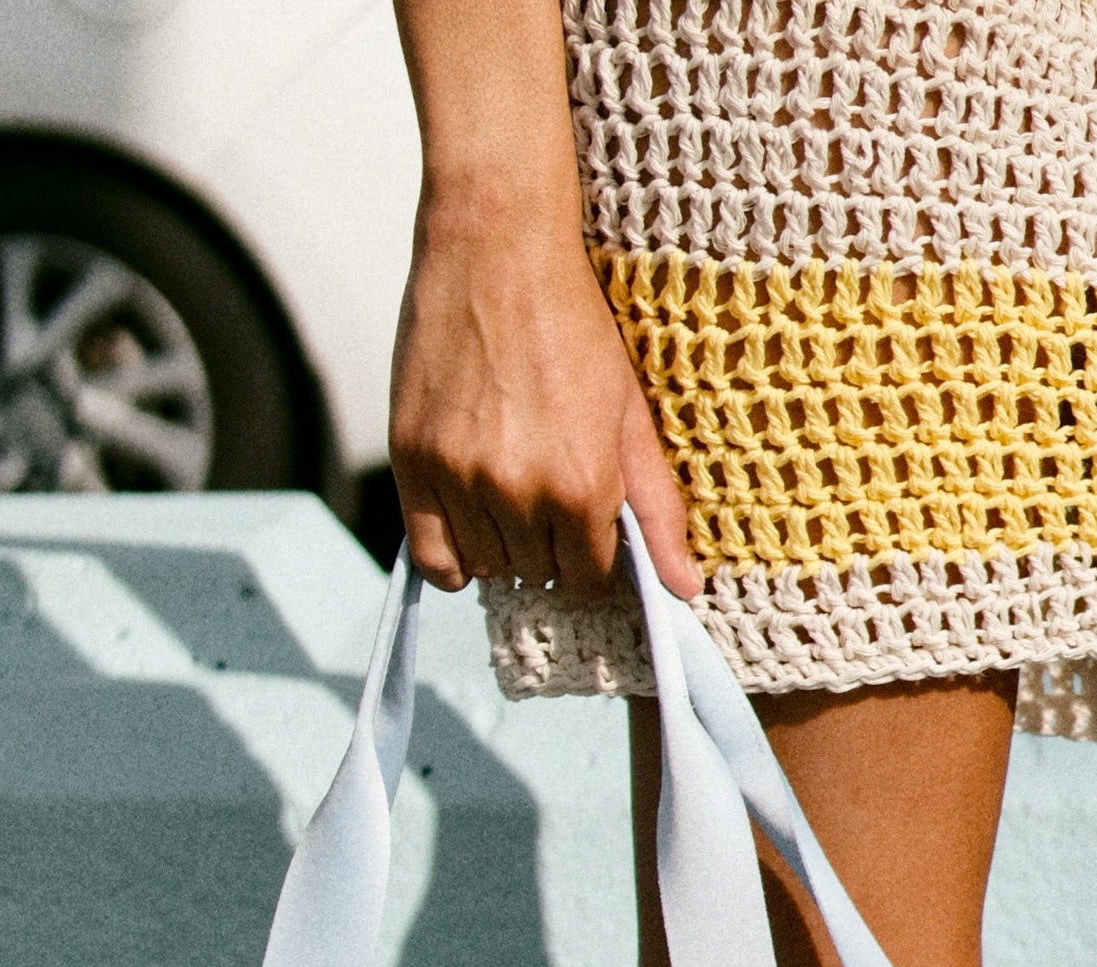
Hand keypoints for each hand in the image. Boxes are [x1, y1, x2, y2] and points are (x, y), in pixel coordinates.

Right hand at [388, 207, 701, 602]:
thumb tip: (684, 590)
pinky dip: (451, 560)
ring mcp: (460, 478)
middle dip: (550, 549)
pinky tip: (471, 529)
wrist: (498, 246)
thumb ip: (658, 511)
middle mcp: (518, 491)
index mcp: (580, 486)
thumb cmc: (571, 323)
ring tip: (512, 493)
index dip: (593, 559)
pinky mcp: (412, 460)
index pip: (588, 581)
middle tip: (548, 494)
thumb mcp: (631, 417)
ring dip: (503, 548)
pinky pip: (430, 556)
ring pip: (488, 568)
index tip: (589, 530)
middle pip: (538, 576)